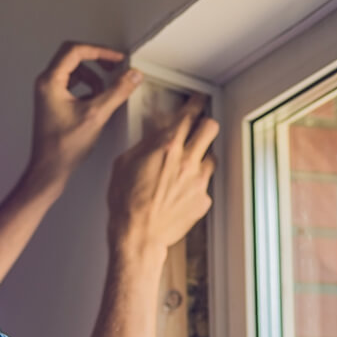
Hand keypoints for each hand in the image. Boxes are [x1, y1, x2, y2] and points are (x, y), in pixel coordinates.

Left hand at [29, 42, 144, 190]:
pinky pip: (72, 85)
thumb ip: (116, 92)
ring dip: (93, 76)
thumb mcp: (96, 115)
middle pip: (73, 57)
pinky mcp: (53, 103)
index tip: (116, 58)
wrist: (49, 169)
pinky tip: (96, 102)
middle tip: (113, 66)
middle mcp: (46, 84)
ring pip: (74, 72)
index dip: (100, 51)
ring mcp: (48, 93)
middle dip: (96, 60)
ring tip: (105, 90)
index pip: (75, 51)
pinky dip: (87, 88)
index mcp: (50, 82)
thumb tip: (132, 76)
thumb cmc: (62, 147)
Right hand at [106, 94, 216, 258]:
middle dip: (205, 124)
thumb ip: (144, 144)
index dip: (195, 104)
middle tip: (199, 127)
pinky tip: (181, 191)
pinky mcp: (203, 200)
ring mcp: (199, 181)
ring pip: (212, 156)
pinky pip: (205, 184)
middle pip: (210, 128)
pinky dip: (195, 184)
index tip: (197, 101)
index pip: (189, 114)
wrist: (138, 235)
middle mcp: (187, 161)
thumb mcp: (124, 163)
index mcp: (167, 147)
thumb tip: (154, 133)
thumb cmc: (126, 203)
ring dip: (201, 156)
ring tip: (186, 165)